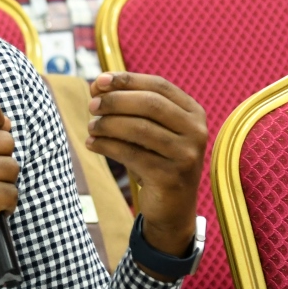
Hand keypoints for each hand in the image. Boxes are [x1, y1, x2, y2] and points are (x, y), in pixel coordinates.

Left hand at [85, 72, 206, 272]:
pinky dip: (107, 146)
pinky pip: (131, 154)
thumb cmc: (155, 160)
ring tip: (91, 127)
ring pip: (139, 128)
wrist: (172, 208)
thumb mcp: (149, 129)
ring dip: (108, 124)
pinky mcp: (171, 177)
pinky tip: (92, 144)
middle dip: (116, 101)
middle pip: (150, 103)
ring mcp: (186, 155)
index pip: (159, 85)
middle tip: (92, 105)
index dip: (127, 80)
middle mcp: (196, 131)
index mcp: (194, 113)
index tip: (98, 82)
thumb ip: (128, 106)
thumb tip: (96, 85)